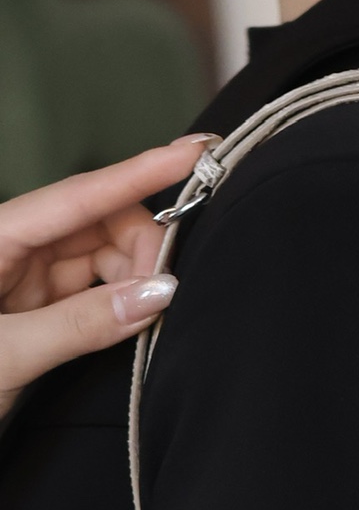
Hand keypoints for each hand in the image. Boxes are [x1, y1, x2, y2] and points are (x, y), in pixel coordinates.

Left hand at [0, 136, 212, 420]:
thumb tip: (157, 294)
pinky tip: (134, 321)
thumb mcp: (8, 355)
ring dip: (136, 278)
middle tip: (169, 290)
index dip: (136, 173)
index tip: (190, 155)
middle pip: (96, 221)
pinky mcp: (36, 309)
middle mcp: (11, 248)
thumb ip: (82, 324)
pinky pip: (92, 291)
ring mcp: (25, 278)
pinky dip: (121, 302)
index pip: (76, 196)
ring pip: (101, 256)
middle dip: (142, 246)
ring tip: (150, 317)